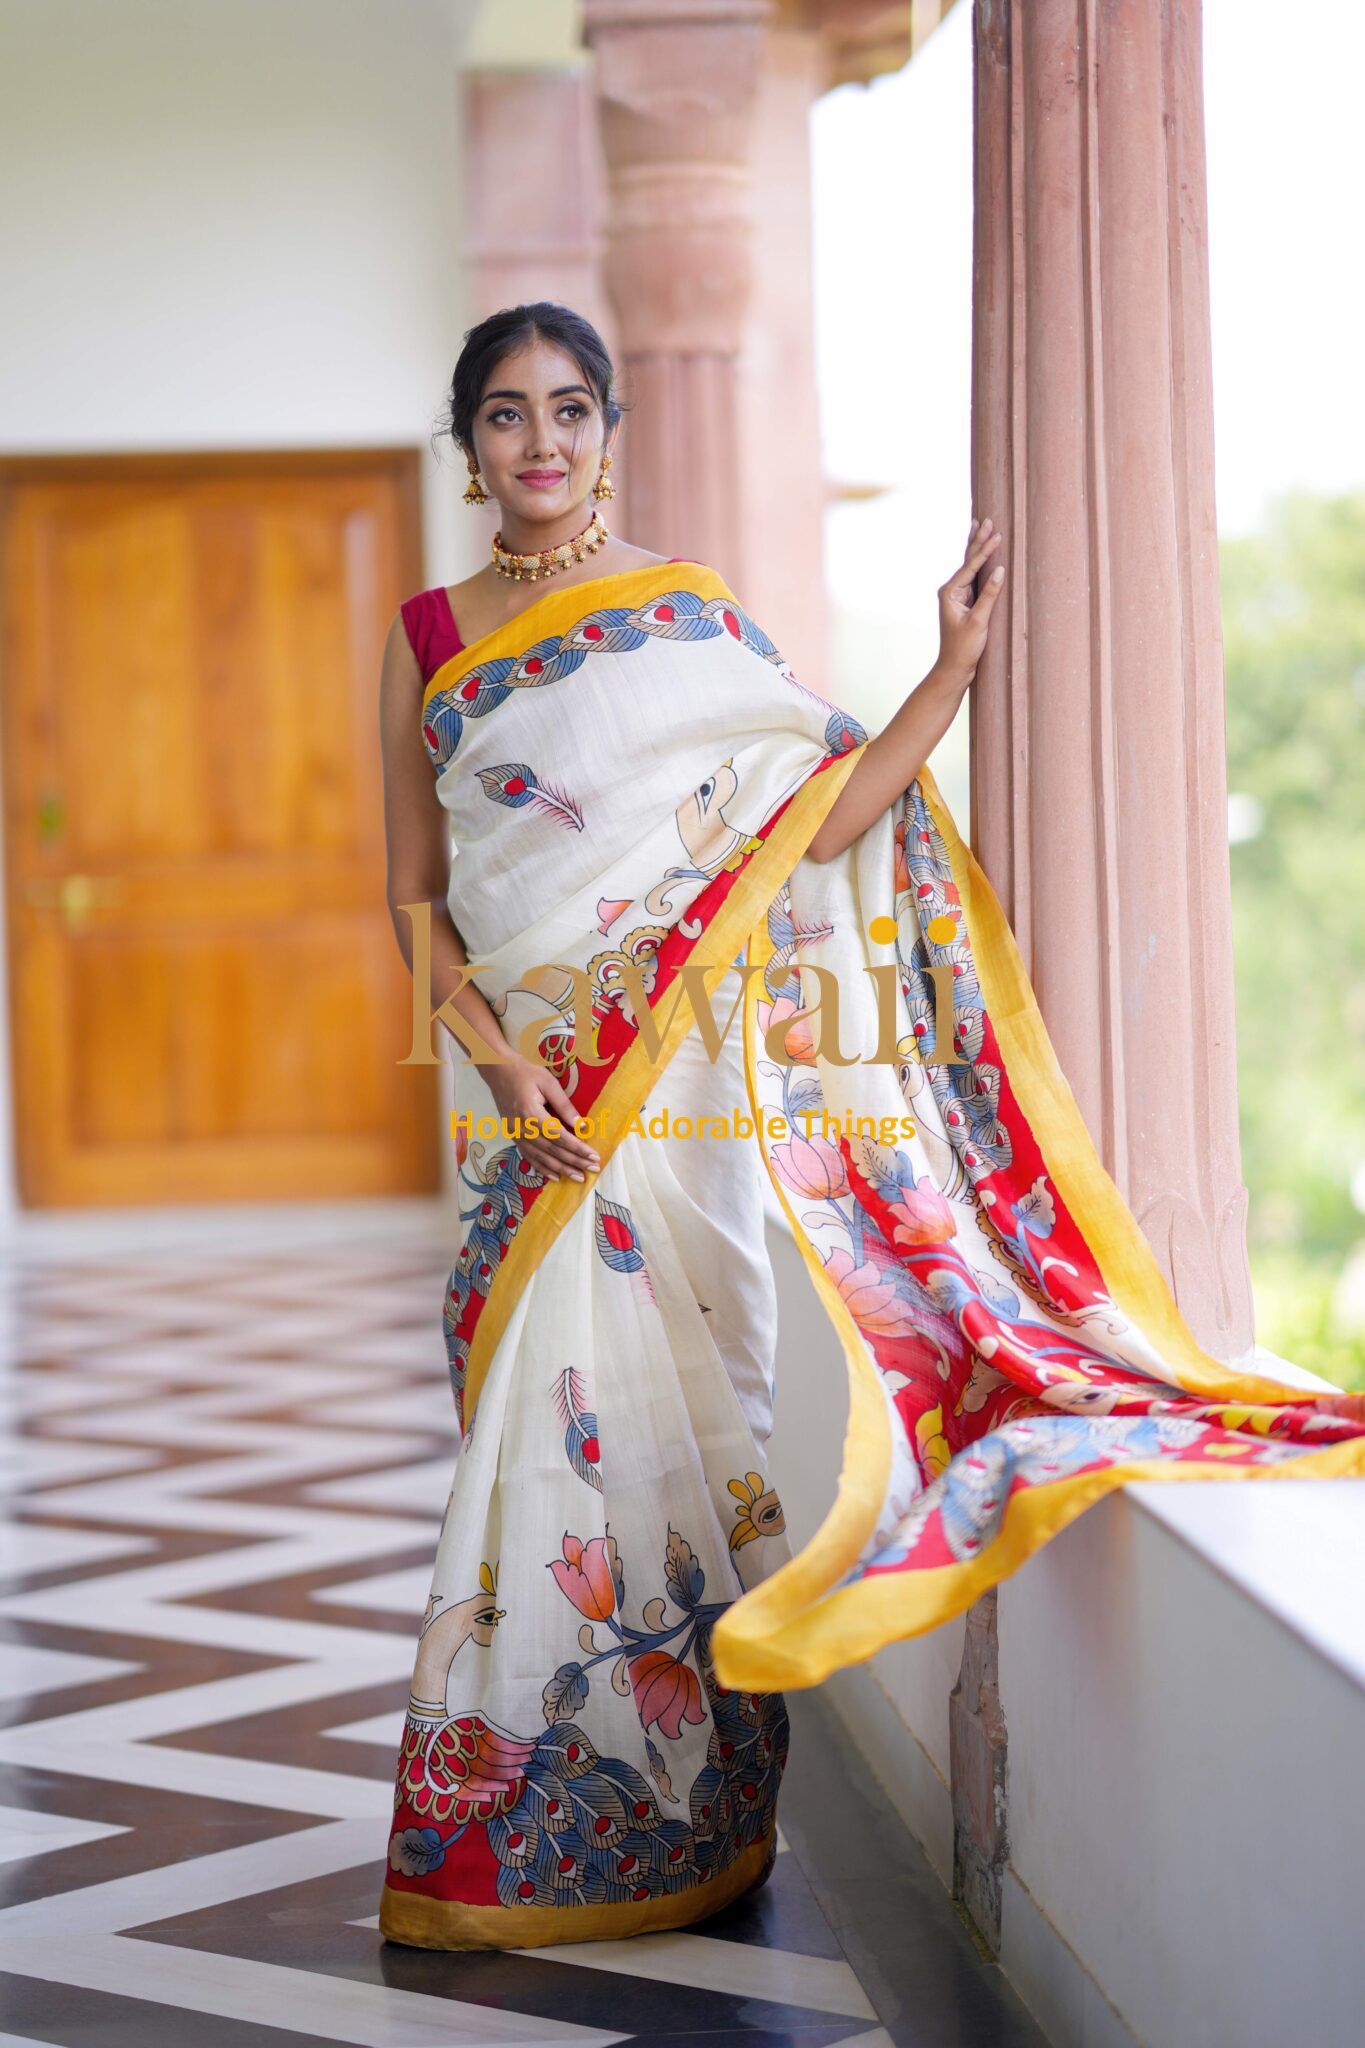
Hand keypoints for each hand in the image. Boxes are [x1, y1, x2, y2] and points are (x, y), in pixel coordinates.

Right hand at [485, 1054, 600, 1183]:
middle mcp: (522, 1128)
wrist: (499, 1071)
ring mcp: (515, 1134)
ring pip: (541, 1157)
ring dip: (561, 1169)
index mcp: (532, 1114)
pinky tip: (555, 1176)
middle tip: (592, 1170)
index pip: (559, 1136)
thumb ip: (564, 1106)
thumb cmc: (526, 1073)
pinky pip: (528, 1156)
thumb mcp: (549, 1083)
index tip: (593, 1156)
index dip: (578, 1148)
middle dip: (574, 1162)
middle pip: (552, 1150)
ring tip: (578, 1177)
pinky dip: (542, 1168)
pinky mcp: (513, 1136)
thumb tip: (581, 1126)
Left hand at [936, 516, 1005, 684]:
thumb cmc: (964, 648)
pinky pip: (973, 576)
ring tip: (980, 526)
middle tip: (986, 520)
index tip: (998, 534)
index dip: (985, 550)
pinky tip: (981, 553)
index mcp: (950, 593)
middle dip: (978, 540)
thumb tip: (999, 570)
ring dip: (977, 547)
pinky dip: (979, 562)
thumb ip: (989, 595)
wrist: (954, 667)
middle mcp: (951, 591)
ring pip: (970, 566)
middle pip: (967, 560)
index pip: (971, 566)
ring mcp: (957, 595)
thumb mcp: (978, 621)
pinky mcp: (965, 602)